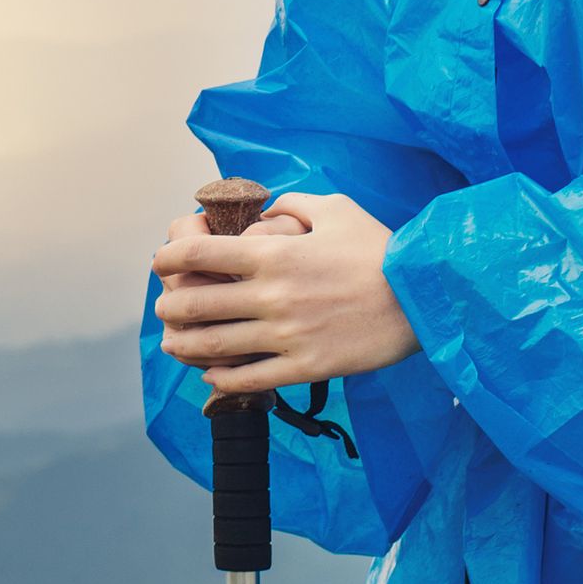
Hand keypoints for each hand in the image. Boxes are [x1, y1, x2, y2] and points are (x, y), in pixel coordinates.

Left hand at [150, 191, 421, 391]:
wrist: (422, 299)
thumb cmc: (380, 249)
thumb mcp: (336, 209)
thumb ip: (293, 205)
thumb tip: (265, 208)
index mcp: (273, 253)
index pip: (200, 252)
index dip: (169, 256)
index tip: (160, 261)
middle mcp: (271, 295)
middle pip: (196, 303)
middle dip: (170, 305)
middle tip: (163, 306)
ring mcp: (286, 335)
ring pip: (215, 345)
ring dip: (184, 344)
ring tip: (174, 342)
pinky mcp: (304, 367)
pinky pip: (249, 378)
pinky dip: (222, 378)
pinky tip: (212, 375)